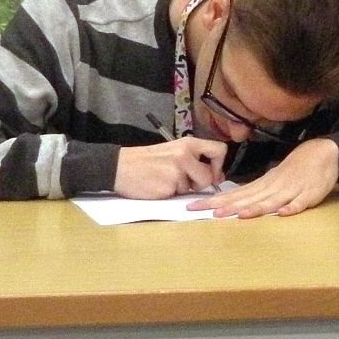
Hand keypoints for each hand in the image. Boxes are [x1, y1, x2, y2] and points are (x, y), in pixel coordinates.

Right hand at [114, 137, 228, 198]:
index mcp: (188, 144)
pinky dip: (171, 194)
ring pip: (194, 188)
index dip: (219, 165)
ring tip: (165, 180)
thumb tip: (217, 177)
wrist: (119, 167)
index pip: (219, 150)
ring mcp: (177, 171)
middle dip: (199, 183)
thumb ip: (195, 160)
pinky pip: (179, 195)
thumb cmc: (147, 161)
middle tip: (183, 181)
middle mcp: (185, 155)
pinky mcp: (169, 186)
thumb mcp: (173, 151)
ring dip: (183, 188)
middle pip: (208, 176)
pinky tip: (158, 186)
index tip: (210, 172)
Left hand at [191, 139, 338, 219]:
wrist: (323, 153)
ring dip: (256, 208)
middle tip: (203, 211)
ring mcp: (291, 191)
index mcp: (263, 184)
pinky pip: (300, 203)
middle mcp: (273, 187)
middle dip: (225, 206)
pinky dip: (292, 208)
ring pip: (271, 201)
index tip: (192, 206)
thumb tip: (230, 202)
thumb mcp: (272, 179)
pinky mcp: (310, 195)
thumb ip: (255, 192)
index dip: (214, 200)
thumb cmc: (294, 169)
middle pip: (247, 198)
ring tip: (239, 215)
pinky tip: (283, 214)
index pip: (235, 193)